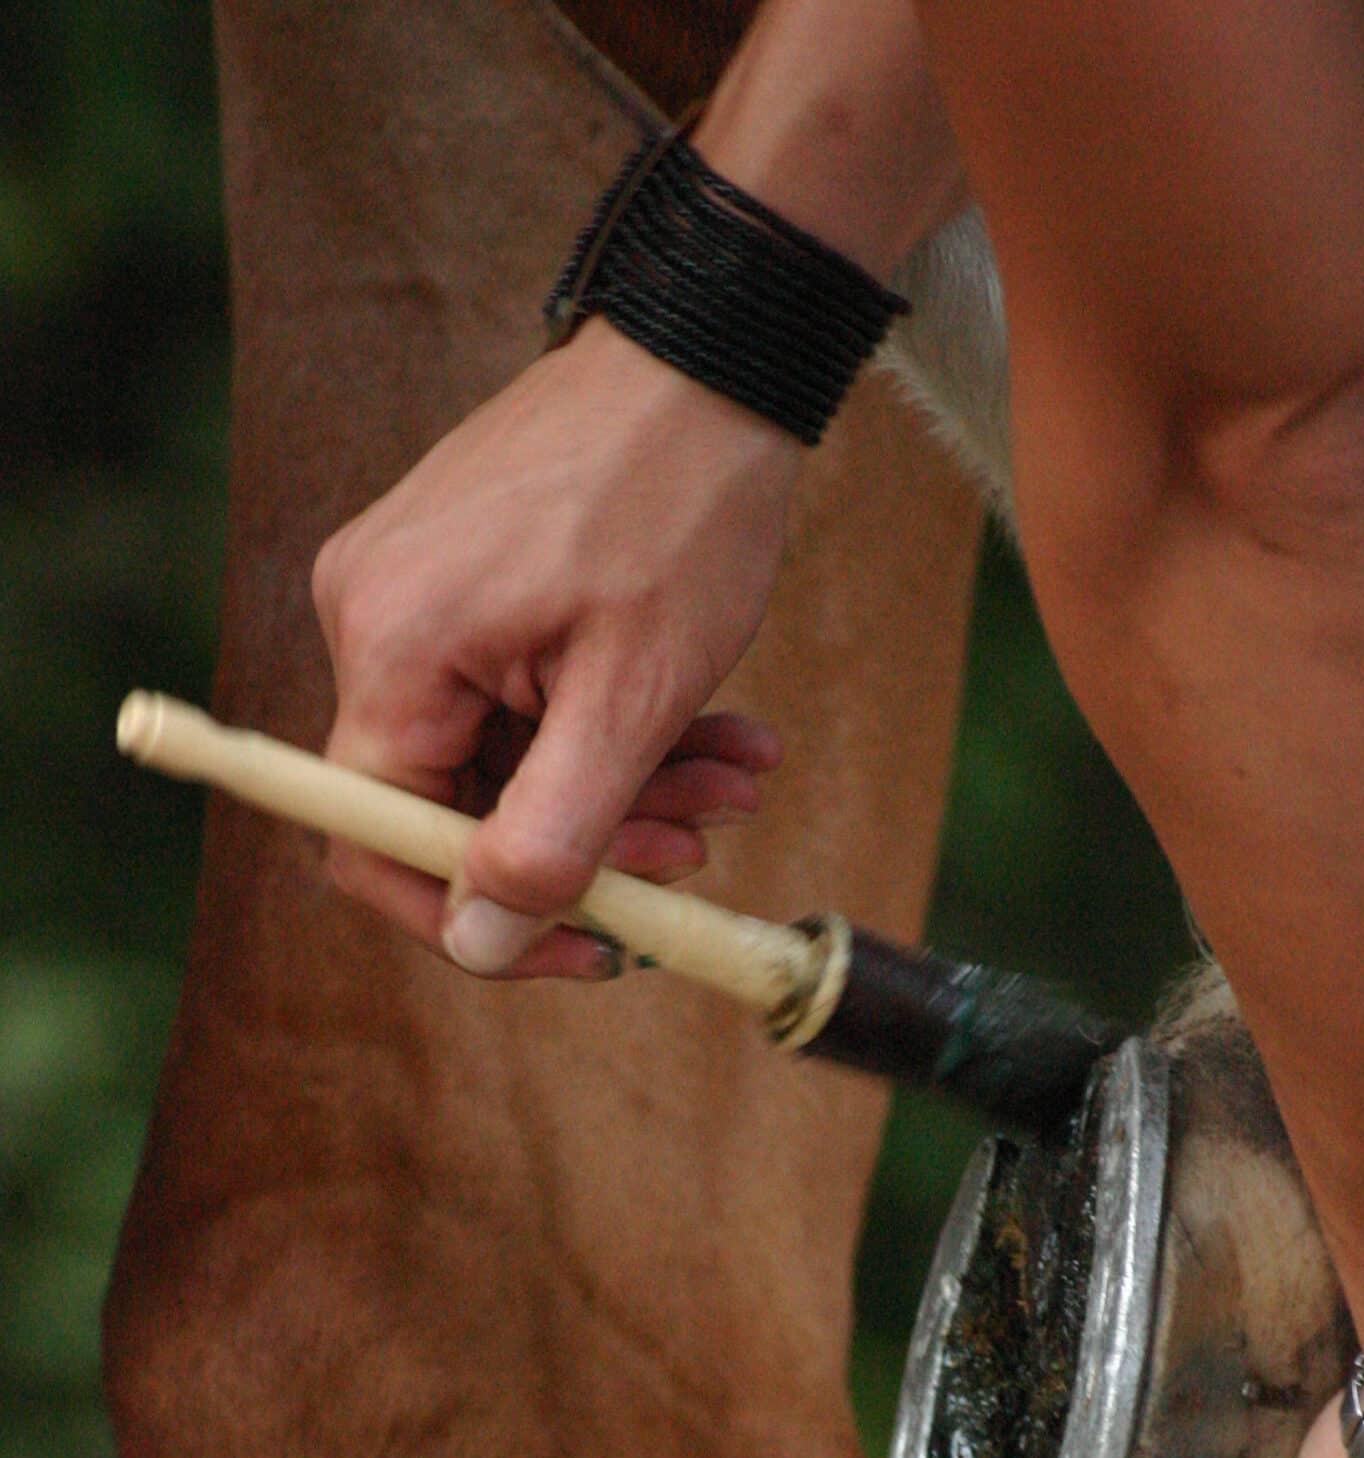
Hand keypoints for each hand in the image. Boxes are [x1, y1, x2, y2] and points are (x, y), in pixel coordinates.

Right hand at [311, 319, 805, 977]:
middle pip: (455, 799)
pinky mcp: (462, 574)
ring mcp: (415, 587)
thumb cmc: (680, 509)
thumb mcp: (632, 701)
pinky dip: (614, 721)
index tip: (588, 946)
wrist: (713, 354)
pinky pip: (522, 691)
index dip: (478, 916)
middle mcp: (373, 614)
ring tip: (737, 775)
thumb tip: (482, 942)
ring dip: (627, 782)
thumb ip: (550, 835)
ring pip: (506, 751)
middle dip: (590, 838)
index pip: (378, 841)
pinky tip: (716, 729)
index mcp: (391, 646)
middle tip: (700, 844)